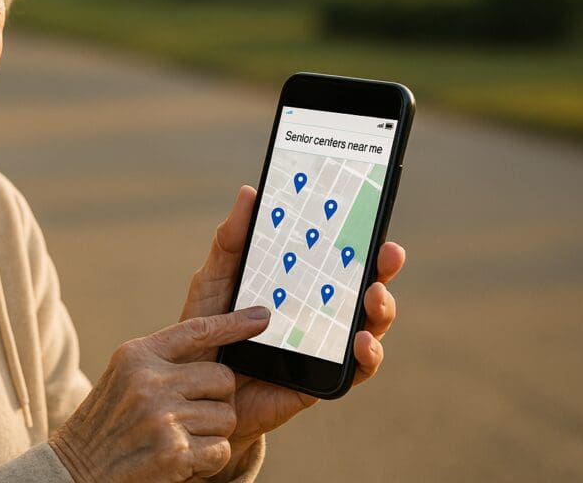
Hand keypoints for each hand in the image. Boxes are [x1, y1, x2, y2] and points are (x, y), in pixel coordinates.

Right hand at [50, 308, 272, 482]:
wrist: (75, 470)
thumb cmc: (105, 424)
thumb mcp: (125, 378)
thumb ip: (162, 362)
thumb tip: (217, 356)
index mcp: (138, 356)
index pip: (197, 330)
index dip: (234, 323)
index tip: (262, 318)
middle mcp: (150, 381)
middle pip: (223, 377)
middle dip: (217, 399)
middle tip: (190, 415)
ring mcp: (163, 417)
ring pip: (225, 416)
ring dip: (211, 433)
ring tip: (177, 439)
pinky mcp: (175, 452)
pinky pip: (221, 449)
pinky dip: (207, 459)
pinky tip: (179, 460)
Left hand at [181, 186, 405, 454]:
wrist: (195, 391)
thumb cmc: (205, 329)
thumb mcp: (214, 280)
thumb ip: (230, 242)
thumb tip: (249, 193)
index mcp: (295, 282)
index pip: (335, 254)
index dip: (358, 235)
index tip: (371, 213)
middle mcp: (317, 310)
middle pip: (362, 285)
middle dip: (382, 267)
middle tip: (387, 252)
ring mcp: (323, 345)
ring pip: (368, 324)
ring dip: (381, 308)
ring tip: (375, 296)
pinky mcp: (322, 380)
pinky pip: (356, 369)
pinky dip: (366, 355)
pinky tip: (362, 342)